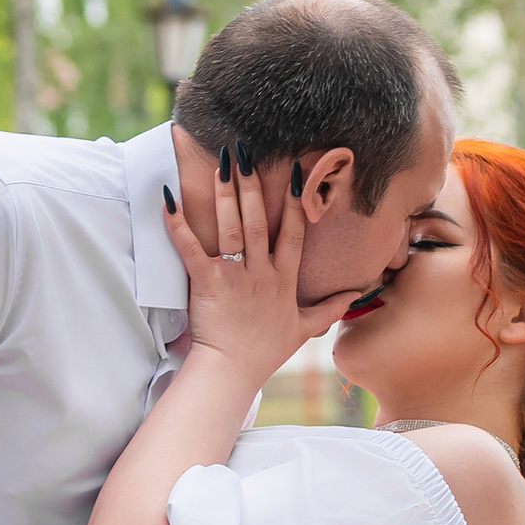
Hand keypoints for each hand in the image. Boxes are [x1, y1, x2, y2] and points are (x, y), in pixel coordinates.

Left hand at [160, 147, 315, 391]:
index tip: (297, 172)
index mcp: (284, 279)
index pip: (294, 232)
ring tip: (220, 164)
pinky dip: (178, 225)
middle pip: (258, 221)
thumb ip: (329, 308)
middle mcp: (261, 272)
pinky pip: (191, 248)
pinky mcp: (207, 283)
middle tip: (245, 153)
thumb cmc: (265, 351)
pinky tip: (168, 200)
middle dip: (252, 185)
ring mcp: (234, 276)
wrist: (232, 371)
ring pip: (231, 228)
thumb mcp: (304, 329)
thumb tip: (356, 295)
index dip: (296, 202)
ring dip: (224, 195)